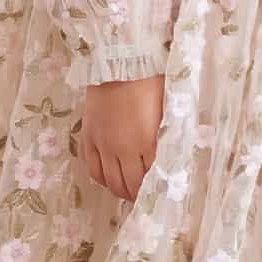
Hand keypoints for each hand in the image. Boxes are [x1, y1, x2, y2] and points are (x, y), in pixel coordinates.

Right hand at [82, 72, 164, 203]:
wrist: (119, 63)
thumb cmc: (151, 82)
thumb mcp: (167, 111)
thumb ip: (167, 136)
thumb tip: (173, 154)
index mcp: (147, 143)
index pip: (151, 179)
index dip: (154, 191)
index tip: (159, 196)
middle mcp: (124, 149)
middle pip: (130, 185)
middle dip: (138, 195)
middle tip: (144, 199)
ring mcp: (104, 145)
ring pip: (111, 181)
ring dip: (120, 191)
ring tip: (128, 193)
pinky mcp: (89, 138)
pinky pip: (93, 169)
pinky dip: (102, 180)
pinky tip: (109, 181)